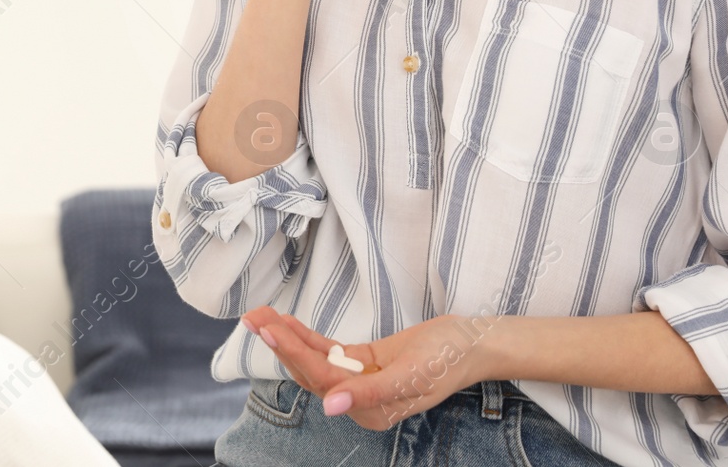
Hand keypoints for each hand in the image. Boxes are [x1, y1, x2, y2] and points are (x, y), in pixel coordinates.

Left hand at [241, 306, 493, 429]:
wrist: (474, 343)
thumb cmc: (448, 358)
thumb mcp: (412, 374)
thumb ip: (371, 392)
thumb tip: (330, 407)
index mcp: (371, 411)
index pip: (322, 380)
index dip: (293, 354)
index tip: (268, 331)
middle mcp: (360, 401)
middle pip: (311, 371)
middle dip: (281, 344)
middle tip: (253, 318)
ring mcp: (360, 381)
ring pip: (315, 359)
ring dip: (288, 338)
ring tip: (260, 316)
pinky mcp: (363, 363)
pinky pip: (328, 350)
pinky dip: (307, 336)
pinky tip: (286, 322)